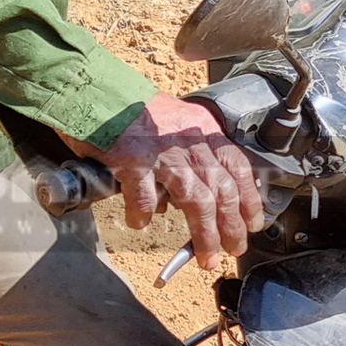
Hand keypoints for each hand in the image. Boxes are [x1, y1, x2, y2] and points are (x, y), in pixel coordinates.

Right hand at [67, 94, 261, 270]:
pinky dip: (145, 216)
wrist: (93, 90)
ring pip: (196, 201)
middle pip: (221, 189)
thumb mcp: (175, 117)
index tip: (252, 222)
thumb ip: (191, 147)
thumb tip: (200, 188)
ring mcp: (160, 151)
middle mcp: (186, 139)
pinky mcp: (132, 161)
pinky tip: (140, 222)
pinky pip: (146, 200)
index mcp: (201, 126)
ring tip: (206, 255)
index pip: (237, 166)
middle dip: (231, 226)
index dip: (249, 199)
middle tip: (232, 248)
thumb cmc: (130, 106)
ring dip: (204, 233)